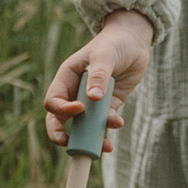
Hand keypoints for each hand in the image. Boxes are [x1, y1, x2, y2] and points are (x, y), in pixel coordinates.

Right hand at [43, 10, 154, 148]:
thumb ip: (98, 76)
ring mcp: (90, 102)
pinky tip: (118, 124)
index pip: (53, 101)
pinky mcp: (106, 107)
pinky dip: (108, 127)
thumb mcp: (105, 56)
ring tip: (103, 146)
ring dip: (90, 138)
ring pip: (82, 127)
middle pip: (59, 120)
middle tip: (68, 144)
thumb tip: (92, 98)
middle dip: (61, 134)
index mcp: (66, 78)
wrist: (134, 41)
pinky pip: (103, 123)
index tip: (80, 109)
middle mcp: (74, 92)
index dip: (62, 109)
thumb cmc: (115, 43)